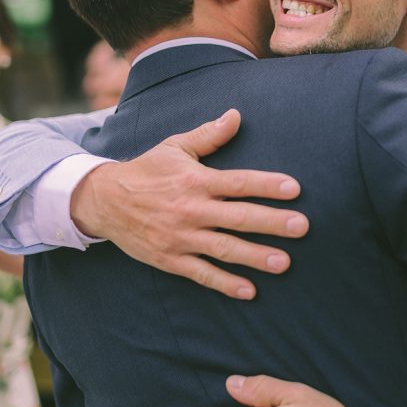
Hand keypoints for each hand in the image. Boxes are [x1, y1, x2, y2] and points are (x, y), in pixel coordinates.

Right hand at [70, 109, 306, 299]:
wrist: (104, 201)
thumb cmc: (146, 171)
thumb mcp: (174, 147)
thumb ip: (208, 135)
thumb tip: (236, 115)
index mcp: (195, 180)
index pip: (238, 182)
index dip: (266, 185)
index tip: (294, 188)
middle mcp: (191, 209)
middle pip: (238, 217)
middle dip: (272, 222)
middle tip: (302, 227)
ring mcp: (181, 237)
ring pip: (224, 249)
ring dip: (255, 257)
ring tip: (284, 263)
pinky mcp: (170, 259)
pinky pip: (201, 274)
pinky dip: (225, 283)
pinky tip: (249, 291)